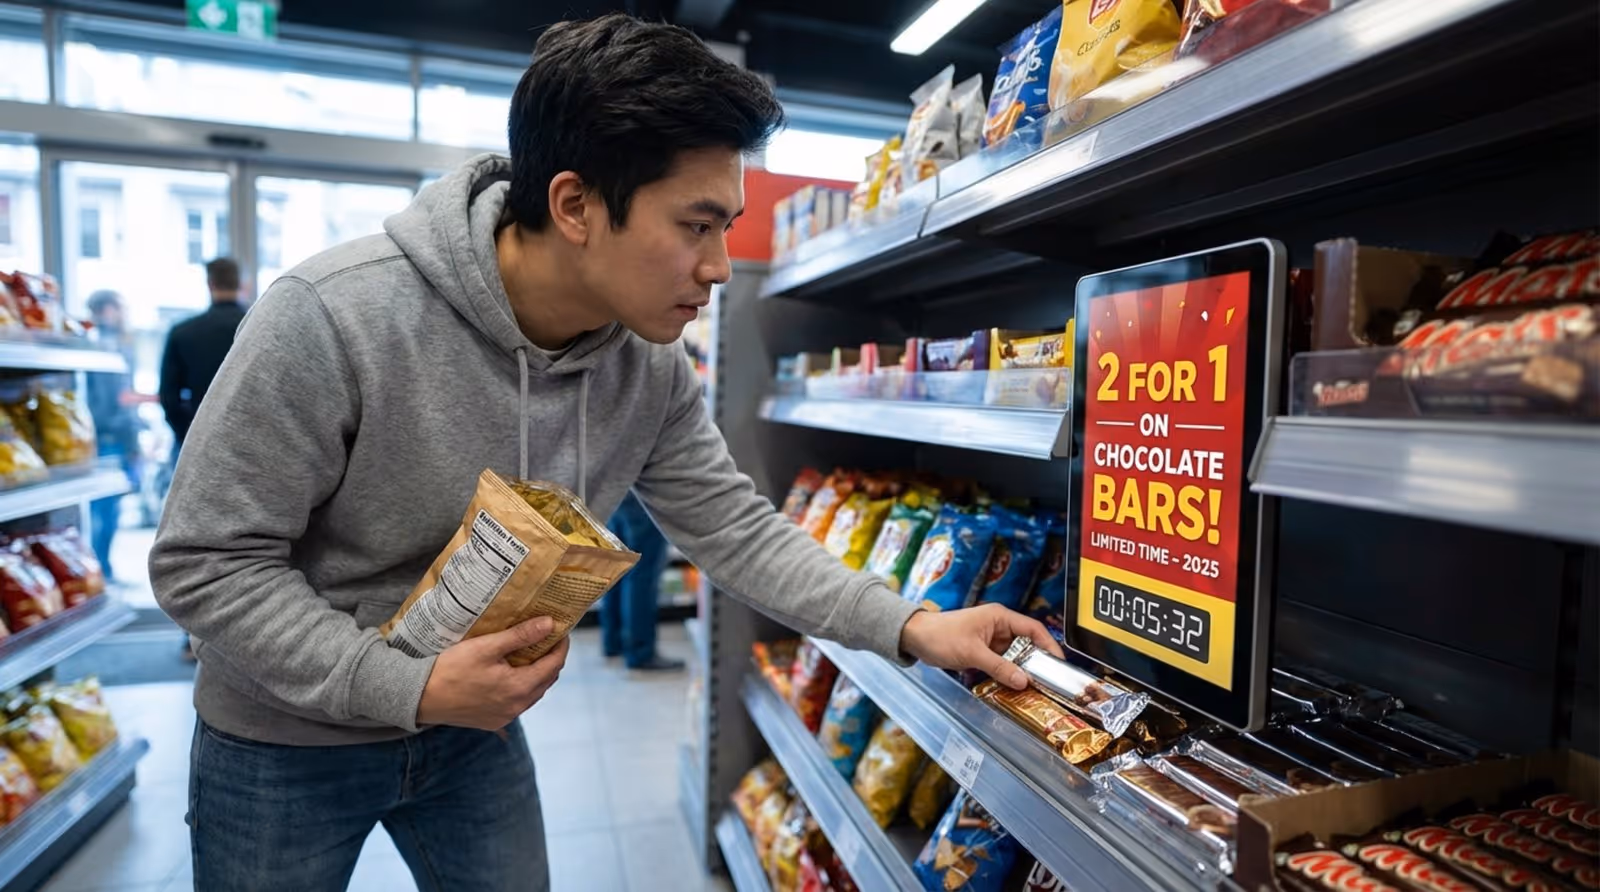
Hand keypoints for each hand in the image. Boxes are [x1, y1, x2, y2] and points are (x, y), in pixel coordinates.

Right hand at [416, 617, 569, 730]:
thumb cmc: (451, 669)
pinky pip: (518, 702)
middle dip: (551, 658)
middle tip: (546, 638)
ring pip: (533, 692)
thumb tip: (549, 624)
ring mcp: (505, 716)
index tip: (561, 630)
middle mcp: (517, 707)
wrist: (420, 697)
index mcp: (519, 688)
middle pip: (547, 680)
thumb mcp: (486, 647)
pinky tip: (511, 672)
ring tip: (530, 652)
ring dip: (537, 673)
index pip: (554, 665)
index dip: (561, 646)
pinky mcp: (493, 721)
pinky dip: (522, 686)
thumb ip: (520, 636)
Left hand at [898, 603, 1063, 689]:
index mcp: (1000, 617)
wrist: (915, 638)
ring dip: (1021, 670)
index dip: (1049, 646)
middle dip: (1037, 663)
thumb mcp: (972, 653)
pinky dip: (1008, 673)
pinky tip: (1012, 686)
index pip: (1034, 630)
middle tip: (1047, 682)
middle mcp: (999, 627)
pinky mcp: (983, 651)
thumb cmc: (940, 635)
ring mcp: (991, 639)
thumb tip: (1023, 681)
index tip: (1059, 664)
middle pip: (1027, 645)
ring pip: (1015, 656)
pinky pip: (1002, 663)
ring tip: (1032, 688)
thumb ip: (999, 667)